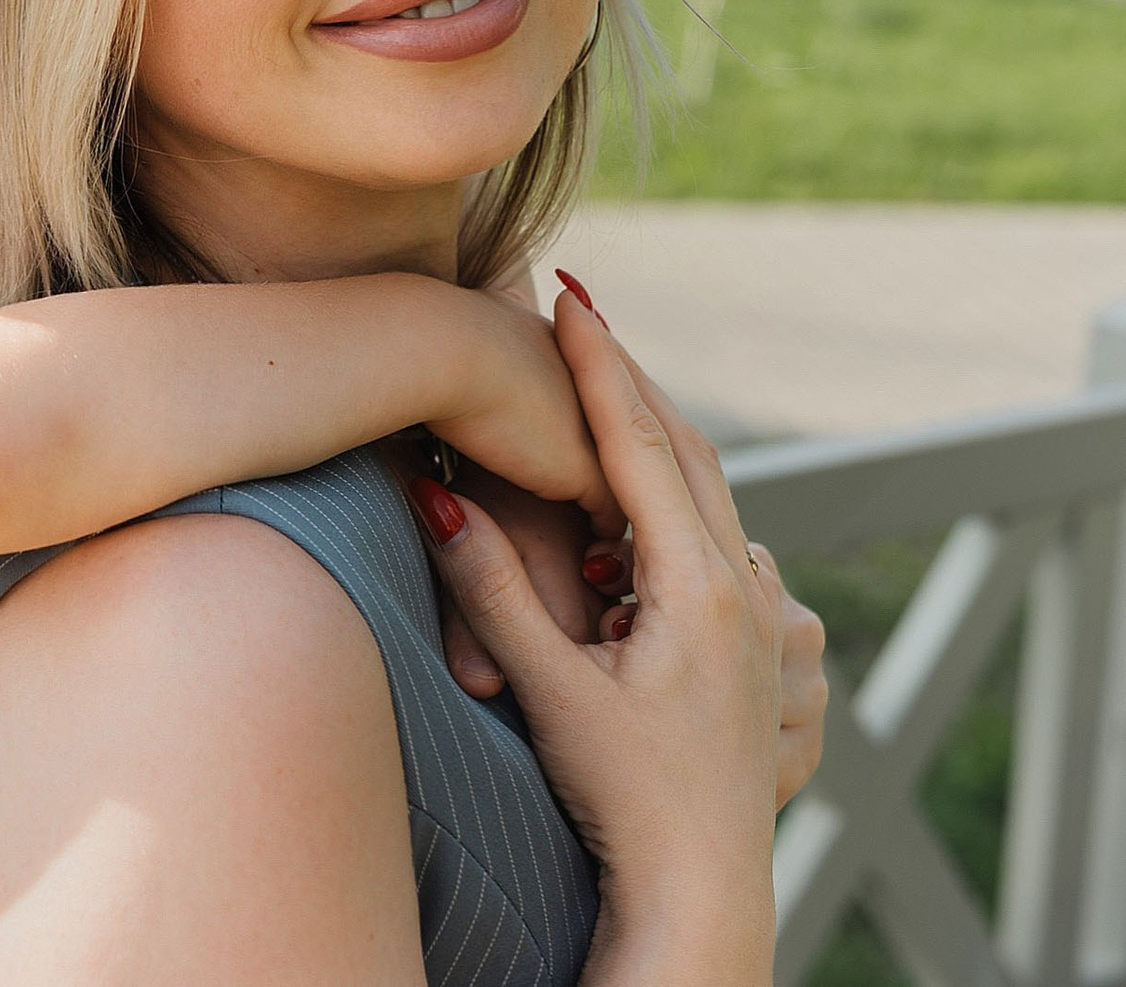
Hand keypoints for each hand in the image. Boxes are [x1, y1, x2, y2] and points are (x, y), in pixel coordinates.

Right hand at [411, 292, 781, 980]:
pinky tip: (633, 497)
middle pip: (686, 449)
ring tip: (599, 383)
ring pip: (707, 492)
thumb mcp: (549, 689)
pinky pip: (713, 536)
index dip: (598, 364)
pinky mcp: (750, 645)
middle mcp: (742, 589)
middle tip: (579, 312)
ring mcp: (756, 617)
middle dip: (627, 376)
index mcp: (698, 586)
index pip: (640, 442)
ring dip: (650, 432)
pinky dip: (669, 490)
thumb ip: (489, 586)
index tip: (567, 295)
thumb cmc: (625, 799)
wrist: (700, 892)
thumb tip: (432, 491)